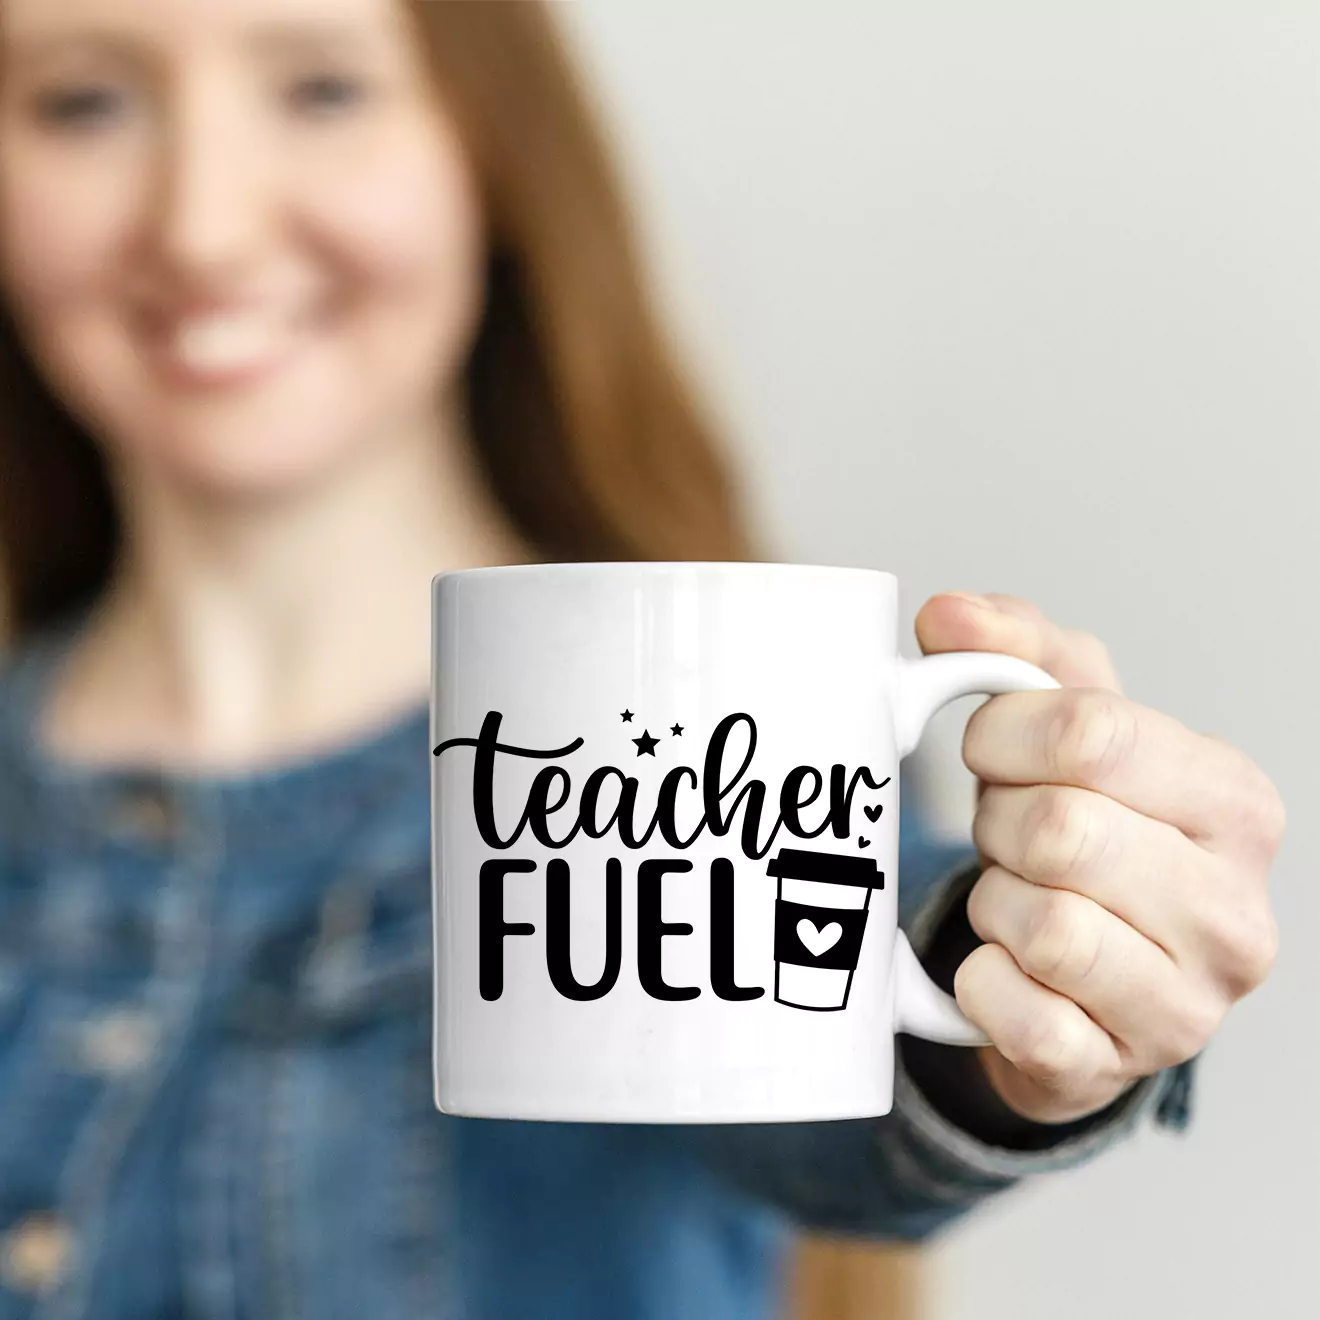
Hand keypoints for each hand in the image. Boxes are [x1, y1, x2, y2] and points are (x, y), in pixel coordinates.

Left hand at [915, 591, 1284, 1123]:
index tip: (989, 748)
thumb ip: (1012, 650)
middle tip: (1004, 832)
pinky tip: (1003, 966)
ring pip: (1042, 925)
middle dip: (998, 822)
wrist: (1090, 975)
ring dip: (994, 902)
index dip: (1002, 732)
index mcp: (1233, 799)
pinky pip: (1015, 1014)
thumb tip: (945, 616)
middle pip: (1058, 828)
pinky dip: (980, 983)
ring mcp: (1189, 1003)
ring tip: (1015, 896)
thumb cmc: (1086, 829)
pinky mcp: (1119, 1069)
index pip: (1090, 730)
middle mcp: (1235, 909)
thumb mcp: (1065, 722)